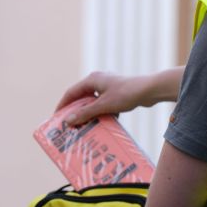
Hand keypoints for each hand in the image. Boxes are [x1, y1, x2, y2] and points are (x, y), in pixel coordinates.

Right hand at [56, 68, 183, 125]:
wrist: (150, 90)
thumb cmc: (126, 94)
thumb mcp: (103, 105)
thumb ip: (85, 113)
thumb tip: (69, 120)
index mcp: (92, 79)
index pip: (71, 92)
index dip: (63, 105)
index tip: (56, 117)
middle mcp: (98, 80)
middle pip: (82, 97)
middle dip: (76, 111)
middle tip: (69, 124)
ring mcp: (108, 86)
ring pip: (93, 101)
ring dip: (89, 113)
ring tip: (84, 127)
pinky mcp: (117, 92)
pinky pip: (104, 104)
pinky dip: (101, 113)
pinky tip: (103, 124)